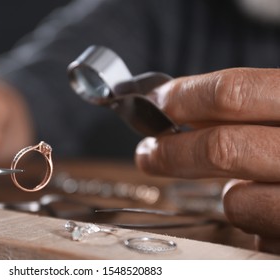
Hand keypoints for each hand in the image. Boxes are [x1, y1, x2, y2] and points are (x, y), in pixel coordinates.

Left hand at [135, 67, 279, 253]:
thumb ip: (247, 106)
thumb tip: (177, 103)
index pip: (235, 92)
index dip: (185, 97)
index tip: (156, 104)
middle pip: (222, 148)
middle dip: (172, 151)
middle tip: (149, 151)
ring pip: (238, 202)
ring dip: (228, 195)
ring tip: (240, 188)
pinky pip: (258, 236)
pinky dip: (254, 222)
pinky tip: (272, 210)